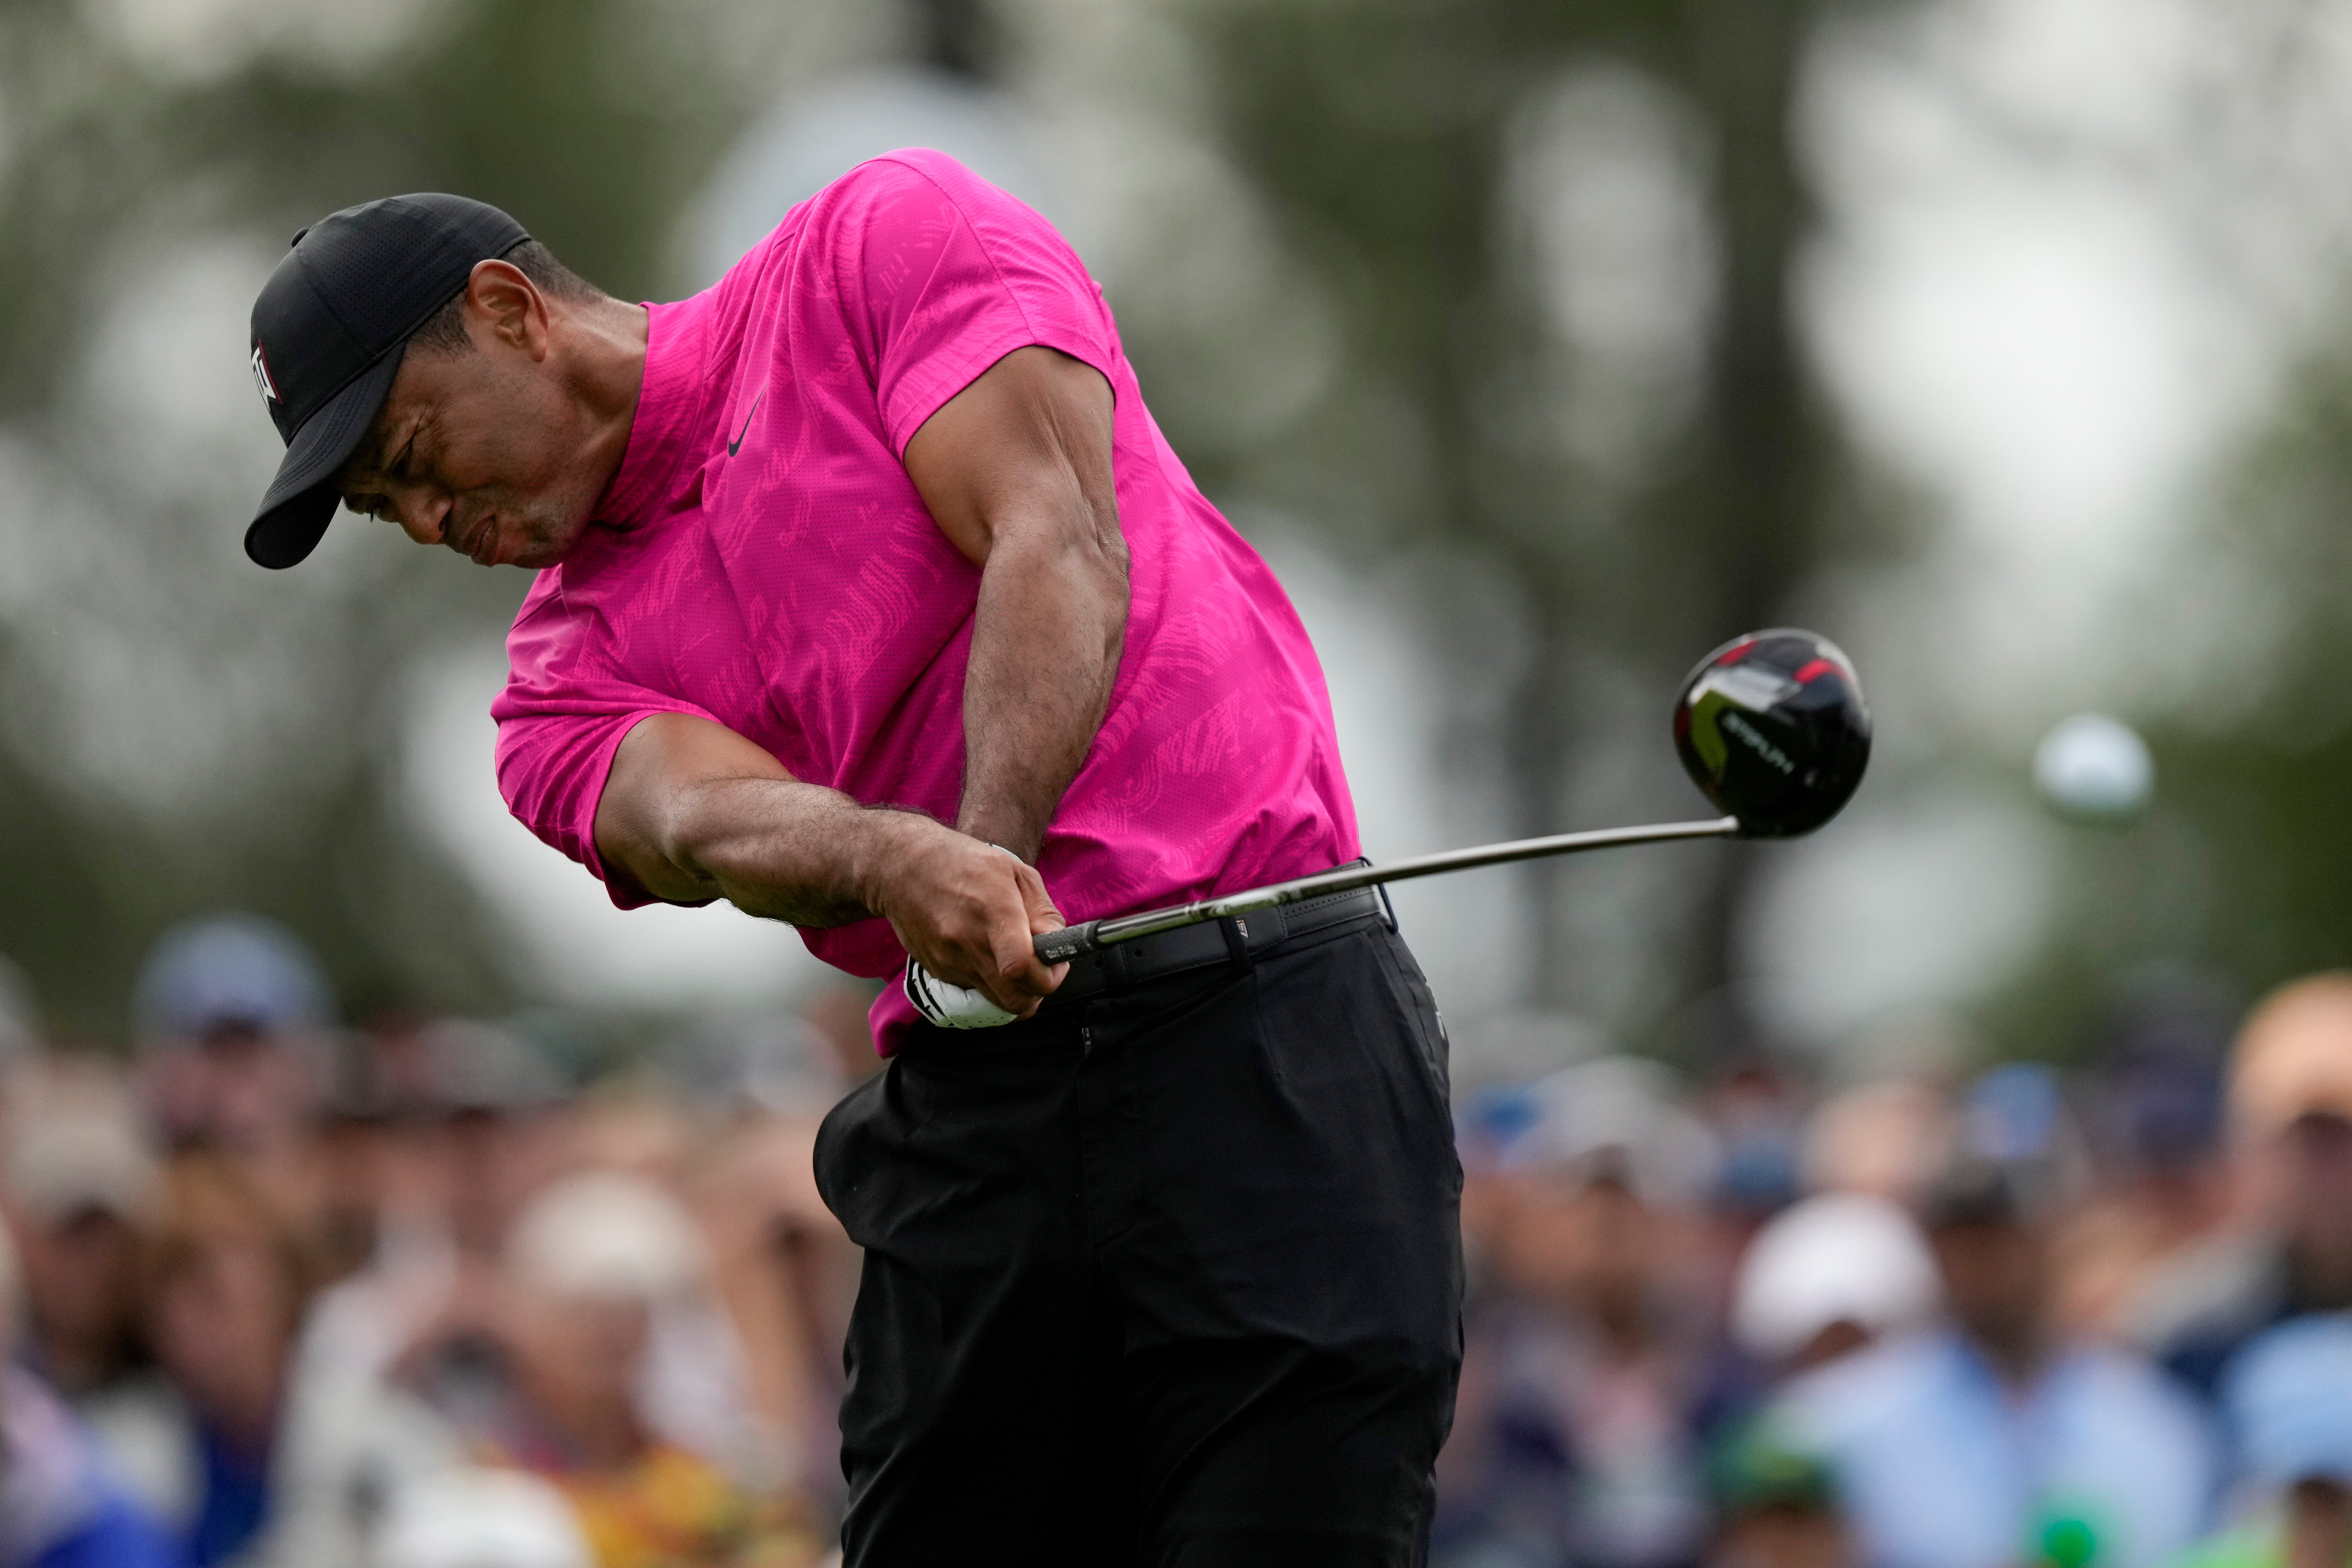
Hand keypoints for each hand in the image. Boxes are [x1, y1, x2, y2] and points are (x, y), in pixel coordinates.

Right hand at [873, 826, 1067, 1015]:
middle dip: (1036, 993)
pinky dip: (988, 981)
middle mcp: (968, 941)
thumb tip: (1056, 946)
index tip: (1056, 965)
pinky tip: (985, 953)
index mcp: (993, 911)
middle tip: (1040, 970)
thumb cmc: (963, 862)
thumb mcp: (1015, 872)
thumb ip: (1043, 912)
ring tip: (1015, 961)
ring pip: (995, 1002)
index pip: (1021, 967)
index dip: (1048, 977)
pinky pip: (974, 990)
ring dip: (1014, 990)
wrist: (901, 867)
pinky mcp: (937, 970)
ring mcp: (949, 960)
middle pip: (1013, 1000)